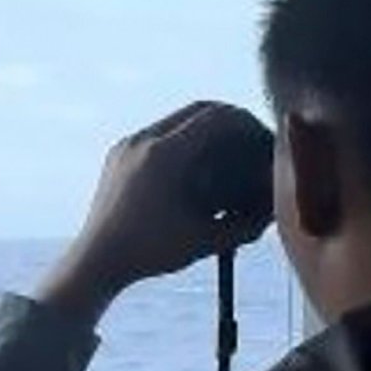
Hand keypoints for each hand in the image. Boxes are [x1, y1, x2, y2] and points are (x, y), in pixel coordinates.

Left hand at [34, 101, 273, 329]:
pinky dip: (182, 138)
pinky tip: (195, 165)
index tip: (263, 138)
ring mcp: (128, 144)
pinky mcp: (118, 153)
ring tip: (225, 150)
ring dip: (205, 128)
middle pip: (198, 109)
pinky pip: (157, 132)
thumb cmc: (150, 253)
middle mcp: (143, 140)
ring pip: (177, 118)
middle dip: (230, 120)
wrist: (96, 261)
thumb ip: (244, 225)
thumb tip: (275, 211)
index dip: (246, 123)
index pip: (216, 117)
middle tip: (250, 138)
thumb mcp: (204, 240)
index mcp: (164, 155)